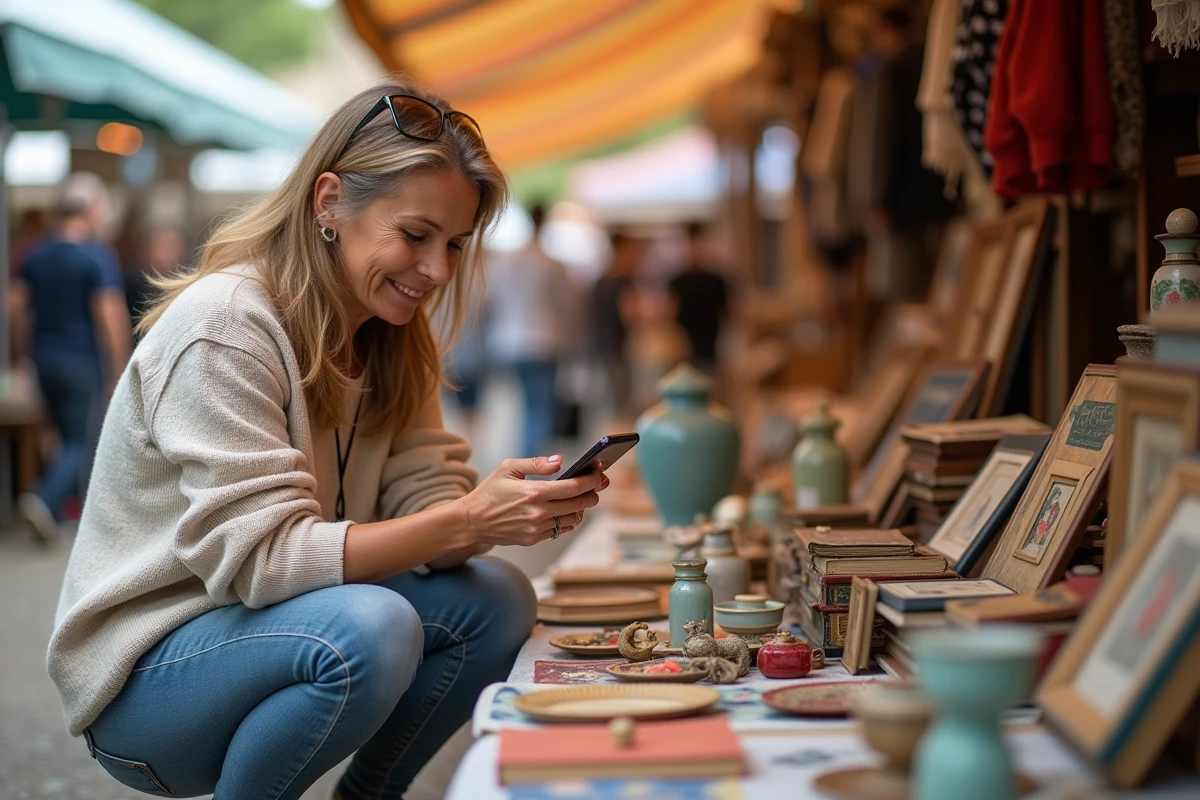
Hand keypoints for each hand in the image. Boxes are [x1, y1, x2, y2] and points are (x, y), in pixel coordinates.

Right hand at [458, 455, 606, 547]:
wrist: (472, 521)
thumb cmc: (489, 492)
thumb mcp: (509, 468)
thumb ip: (537, 464)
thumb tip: (560, 461)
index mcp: (533, 493)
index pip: (573, 487)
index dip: (591, 480)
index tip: (600, 474)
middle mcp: (538, 513)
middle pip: (579, 504)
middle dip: (592, 494)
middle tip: (597, 486)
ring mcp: (536, 528)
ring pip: (572, 519)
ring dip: (581, 508)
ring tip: (580, 498)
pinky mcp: (533, 539)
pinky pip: (559, 530)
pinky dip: (566, 520)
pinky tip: (565, 511)